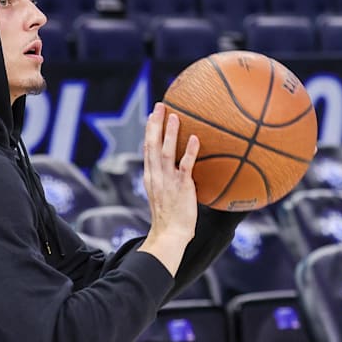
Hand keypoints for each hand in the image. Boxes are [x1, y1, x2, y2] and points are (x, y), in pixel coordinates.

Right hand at [138, 102, 199, 274]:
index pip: (147, 150)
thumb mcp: (165, 196)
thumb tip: (183, 171)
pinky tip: (194, 138)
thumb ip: (171, 181)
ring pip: (166, 151)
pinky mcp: (181, 187)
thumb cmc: (171, 219)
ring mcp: (168, 181)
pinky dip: (189, 151)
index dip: (149, 132)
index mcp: (151, 177)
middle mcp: (156, 176)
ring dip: (169, 133)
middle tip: (159, 106)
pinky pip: (185, 166)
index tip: (152, 116)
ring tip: (174, 115)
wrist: (170, 235)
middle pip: (152, 145)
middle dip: (155, 124)